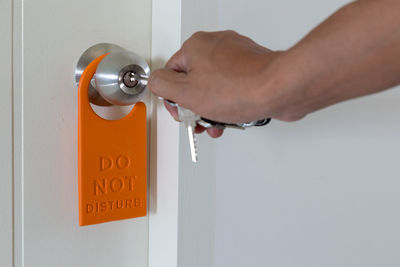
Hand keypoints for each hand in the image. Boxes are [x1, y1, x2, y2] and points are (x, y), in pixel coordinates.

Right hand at [148, 30, 280, 137]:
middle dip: (196, 106)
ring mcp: (237, 55)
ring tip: (219, 123)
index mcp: (196, 46)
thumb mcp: (186, 93)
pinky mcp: (252, 67)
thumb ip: (162, 86)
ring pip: (215, 86)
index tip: (183, 113)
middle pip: (194, 81)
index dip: (175, 99)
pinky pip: (233, 87)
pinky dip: (231, 103)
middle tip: (201, 120)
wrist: (279, 89)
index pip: (171, 74)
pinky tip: (234, 116)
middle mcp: (216, 46)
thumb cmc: (240, 89)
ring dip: (213, 109)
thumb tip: (156, 82)